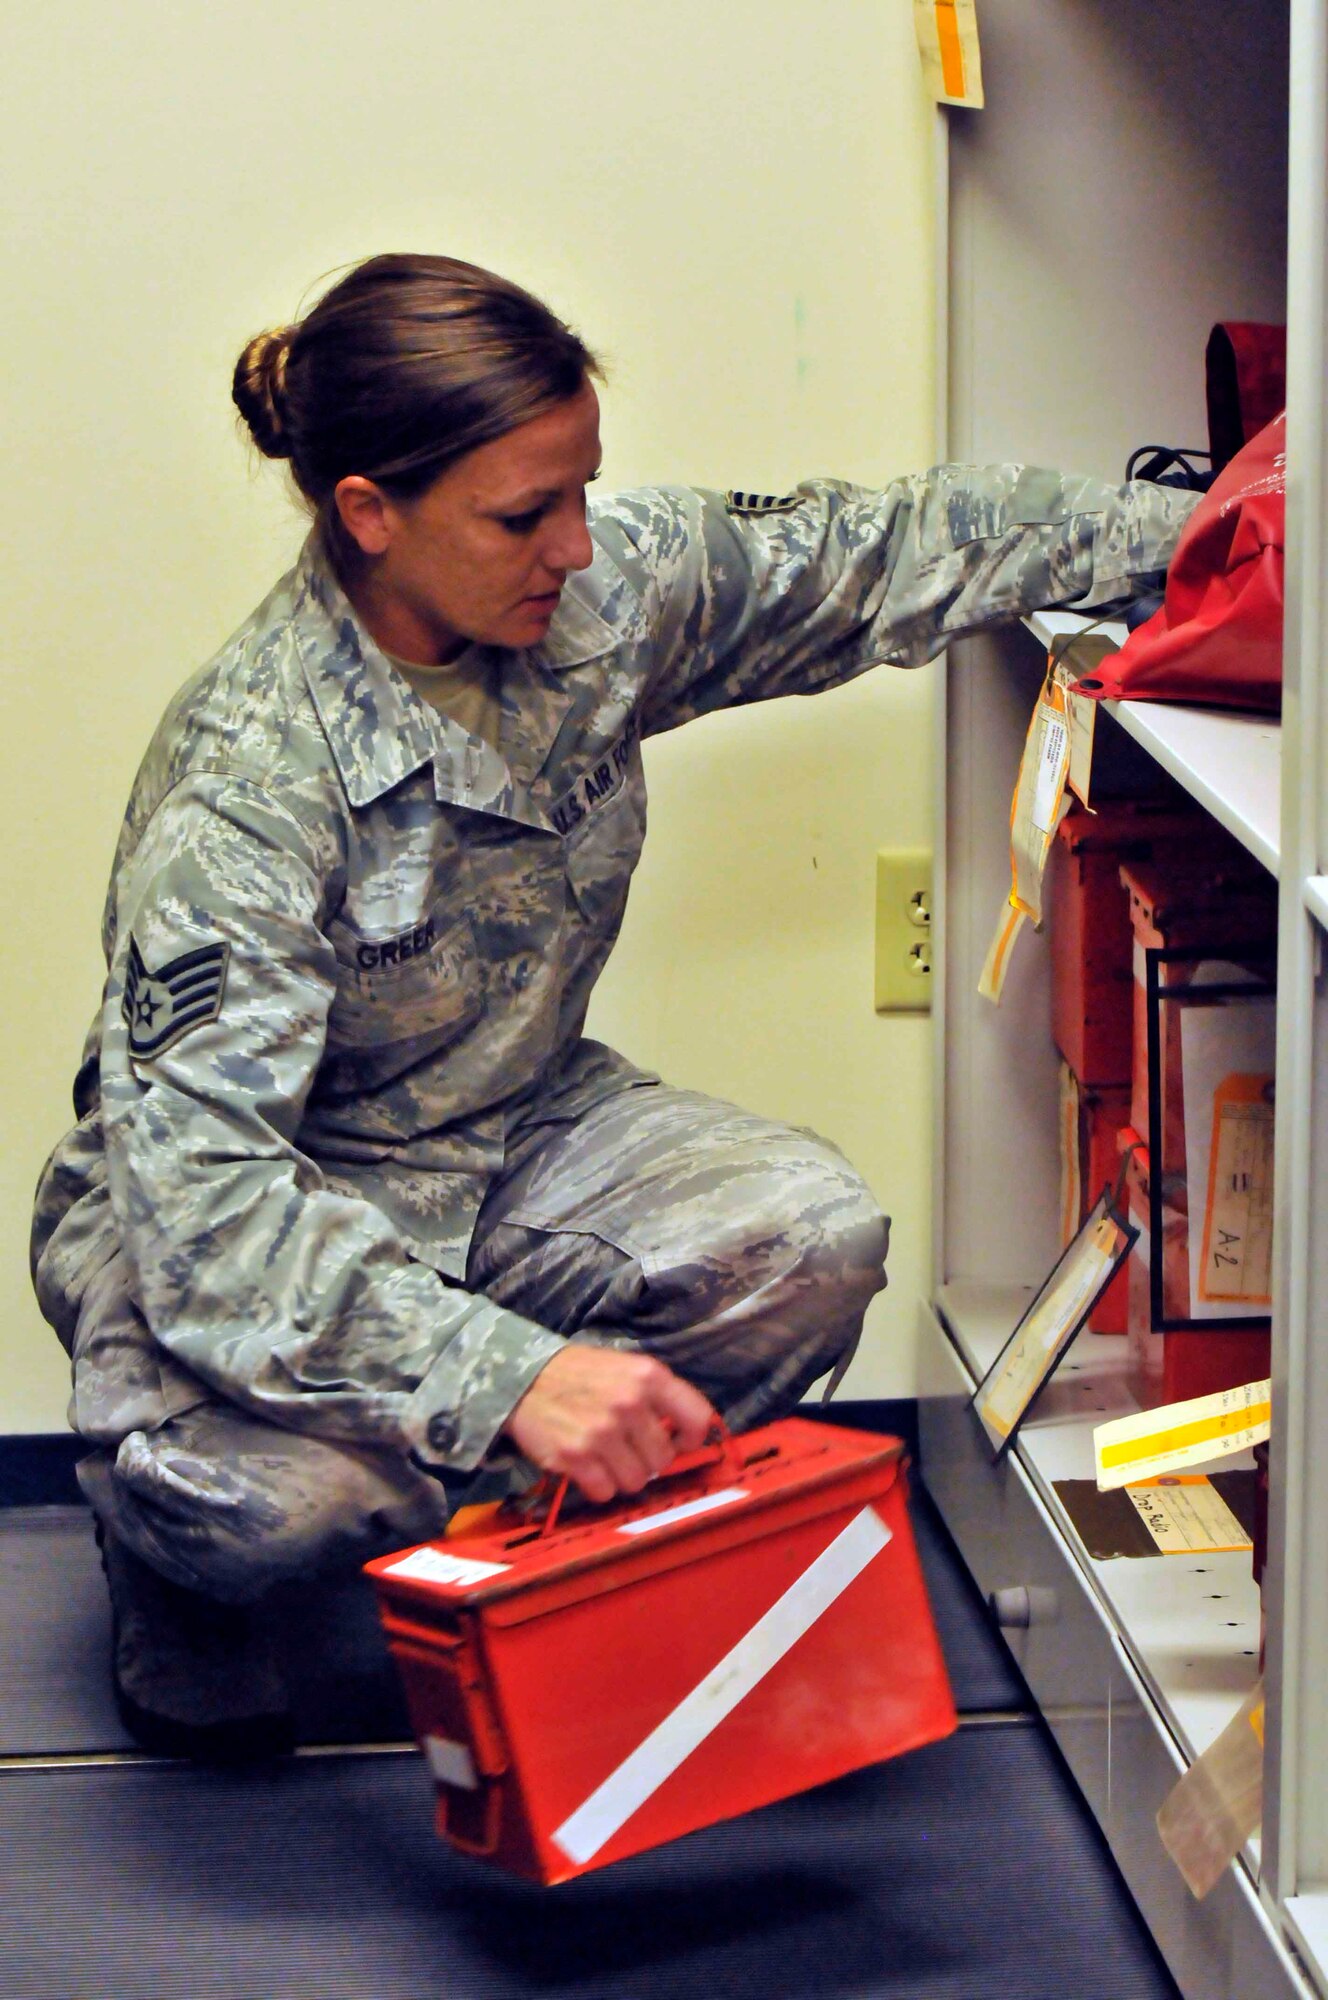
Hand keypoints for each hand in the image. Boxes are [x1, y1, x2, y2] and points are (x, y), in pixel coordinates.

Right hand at [503, 1345, 715, 1504]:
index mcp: (648, 1376)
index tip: (677, 1442)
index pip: (697, 1418)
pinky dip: (597, 1485)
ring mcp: (602, 1433)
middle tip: (627, 1447)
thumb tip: (681, 1434)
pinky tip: (586, 1465)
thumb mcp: (624, 1366)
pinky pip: (605, 1492)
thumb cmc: (577, 1373)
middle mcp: (629, 1404)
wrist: (520, 1377)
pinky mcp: (575, 1458)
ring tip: (605, 1456)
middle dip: (647, 1459)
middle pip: (663, 1459)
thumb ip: (655, 1394)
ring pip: (637, 1481)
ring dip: (622, 1475)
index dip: (691, 1438)